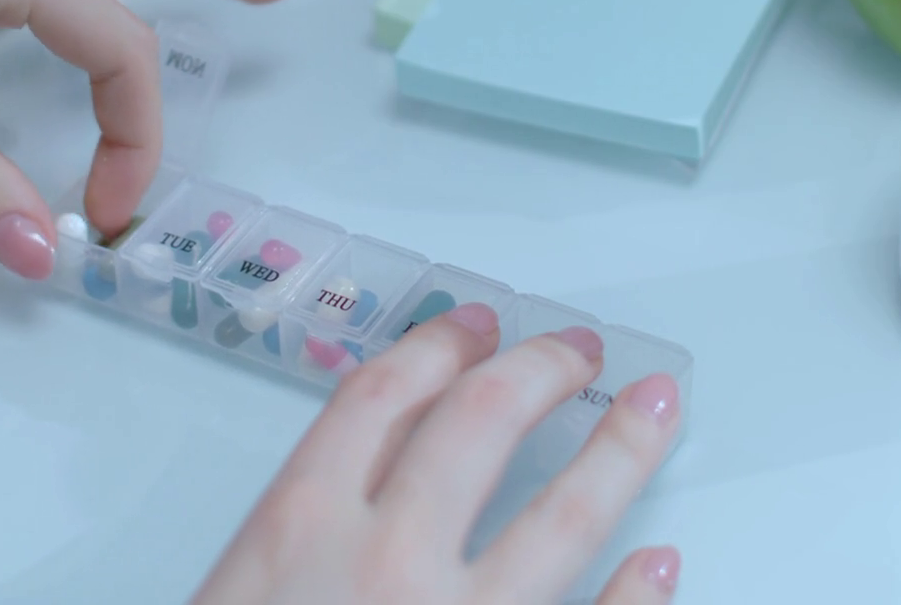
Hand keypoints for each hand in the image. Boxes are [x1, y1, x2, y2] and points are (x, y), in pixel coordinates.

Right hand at [194, 306, 682, 604]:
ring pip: (565, 513)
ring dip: (620, 449)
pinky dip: (639, 598)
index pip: (380, 397)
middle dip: (540, 370)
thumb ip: (298, 543)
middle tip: (577, 352)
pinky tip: (664, 566)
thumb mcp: (236, 601)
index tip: (473, 324)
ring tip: (653, 411)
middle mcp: (387, 560)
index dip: (436, 346)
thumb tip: (371, 489)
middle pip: (482, 423)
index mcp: (299, 529)